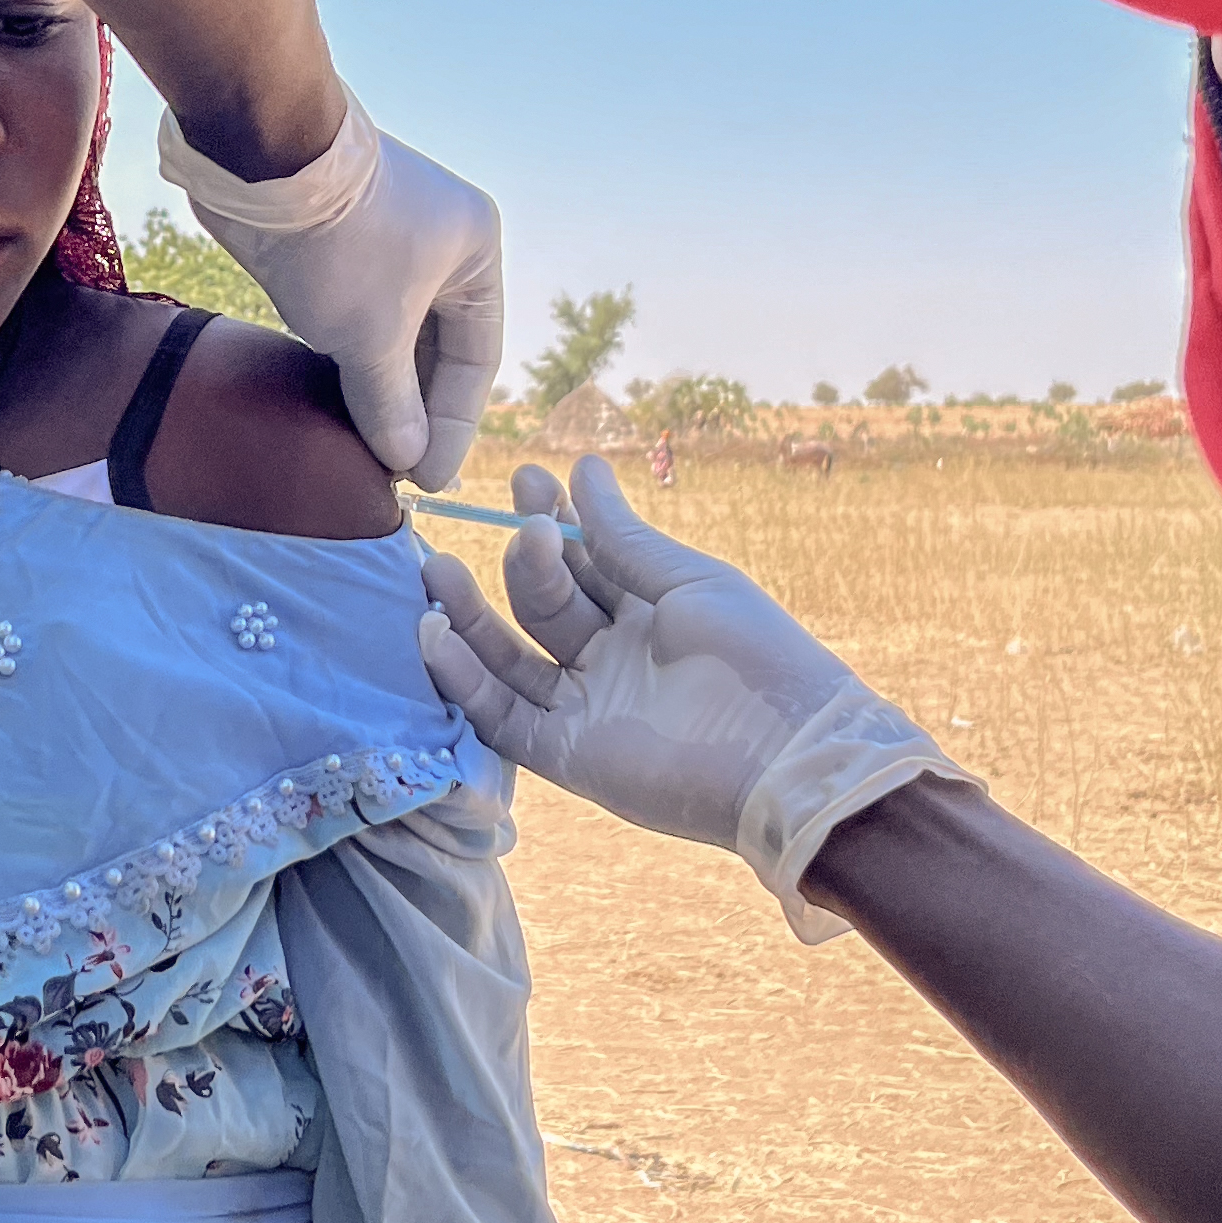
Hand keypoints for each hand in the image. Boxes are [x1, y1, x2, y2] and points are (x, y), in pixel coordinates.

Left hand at [159, 90, 502, 486]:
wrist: (261, 156)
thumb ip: (390, 405)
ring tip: (366, 448)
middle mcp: (442, 243)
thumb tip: (404, 459)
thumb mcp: (372, 337)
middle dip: (416, 408)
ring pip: (393, 332)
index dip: (454, 425)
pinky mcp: (338, 243)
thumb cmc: (340, 242)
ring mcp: (388, 240)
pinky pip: (355, 315)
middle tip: (396, 471)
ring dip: (380, 387)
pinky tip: (334, 402)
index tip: (428, 480)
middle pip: (438, 346)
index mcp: (476, 252)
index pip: (479, 357)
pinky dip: (349, 358)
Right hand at [416, 455, 964, 938]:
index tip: (529, 479)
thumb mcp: (688, 580)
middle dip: (525, 561)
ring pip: (509, 659)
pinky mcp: (566, 755)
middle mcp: (609, 658)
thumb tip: (582, 467)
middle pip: (543, 604)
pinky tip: (436, 636)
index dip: (553, 520)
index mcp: (646, 613)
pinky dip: (465, 679)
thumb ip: (623, 535)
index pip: (582, 560)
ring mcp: (584, 707)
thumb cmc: (754, 655)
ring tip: (438, 571)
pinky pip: (501, 716)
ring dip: (470, 617)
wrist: (785, 753)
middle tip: (525, 528)